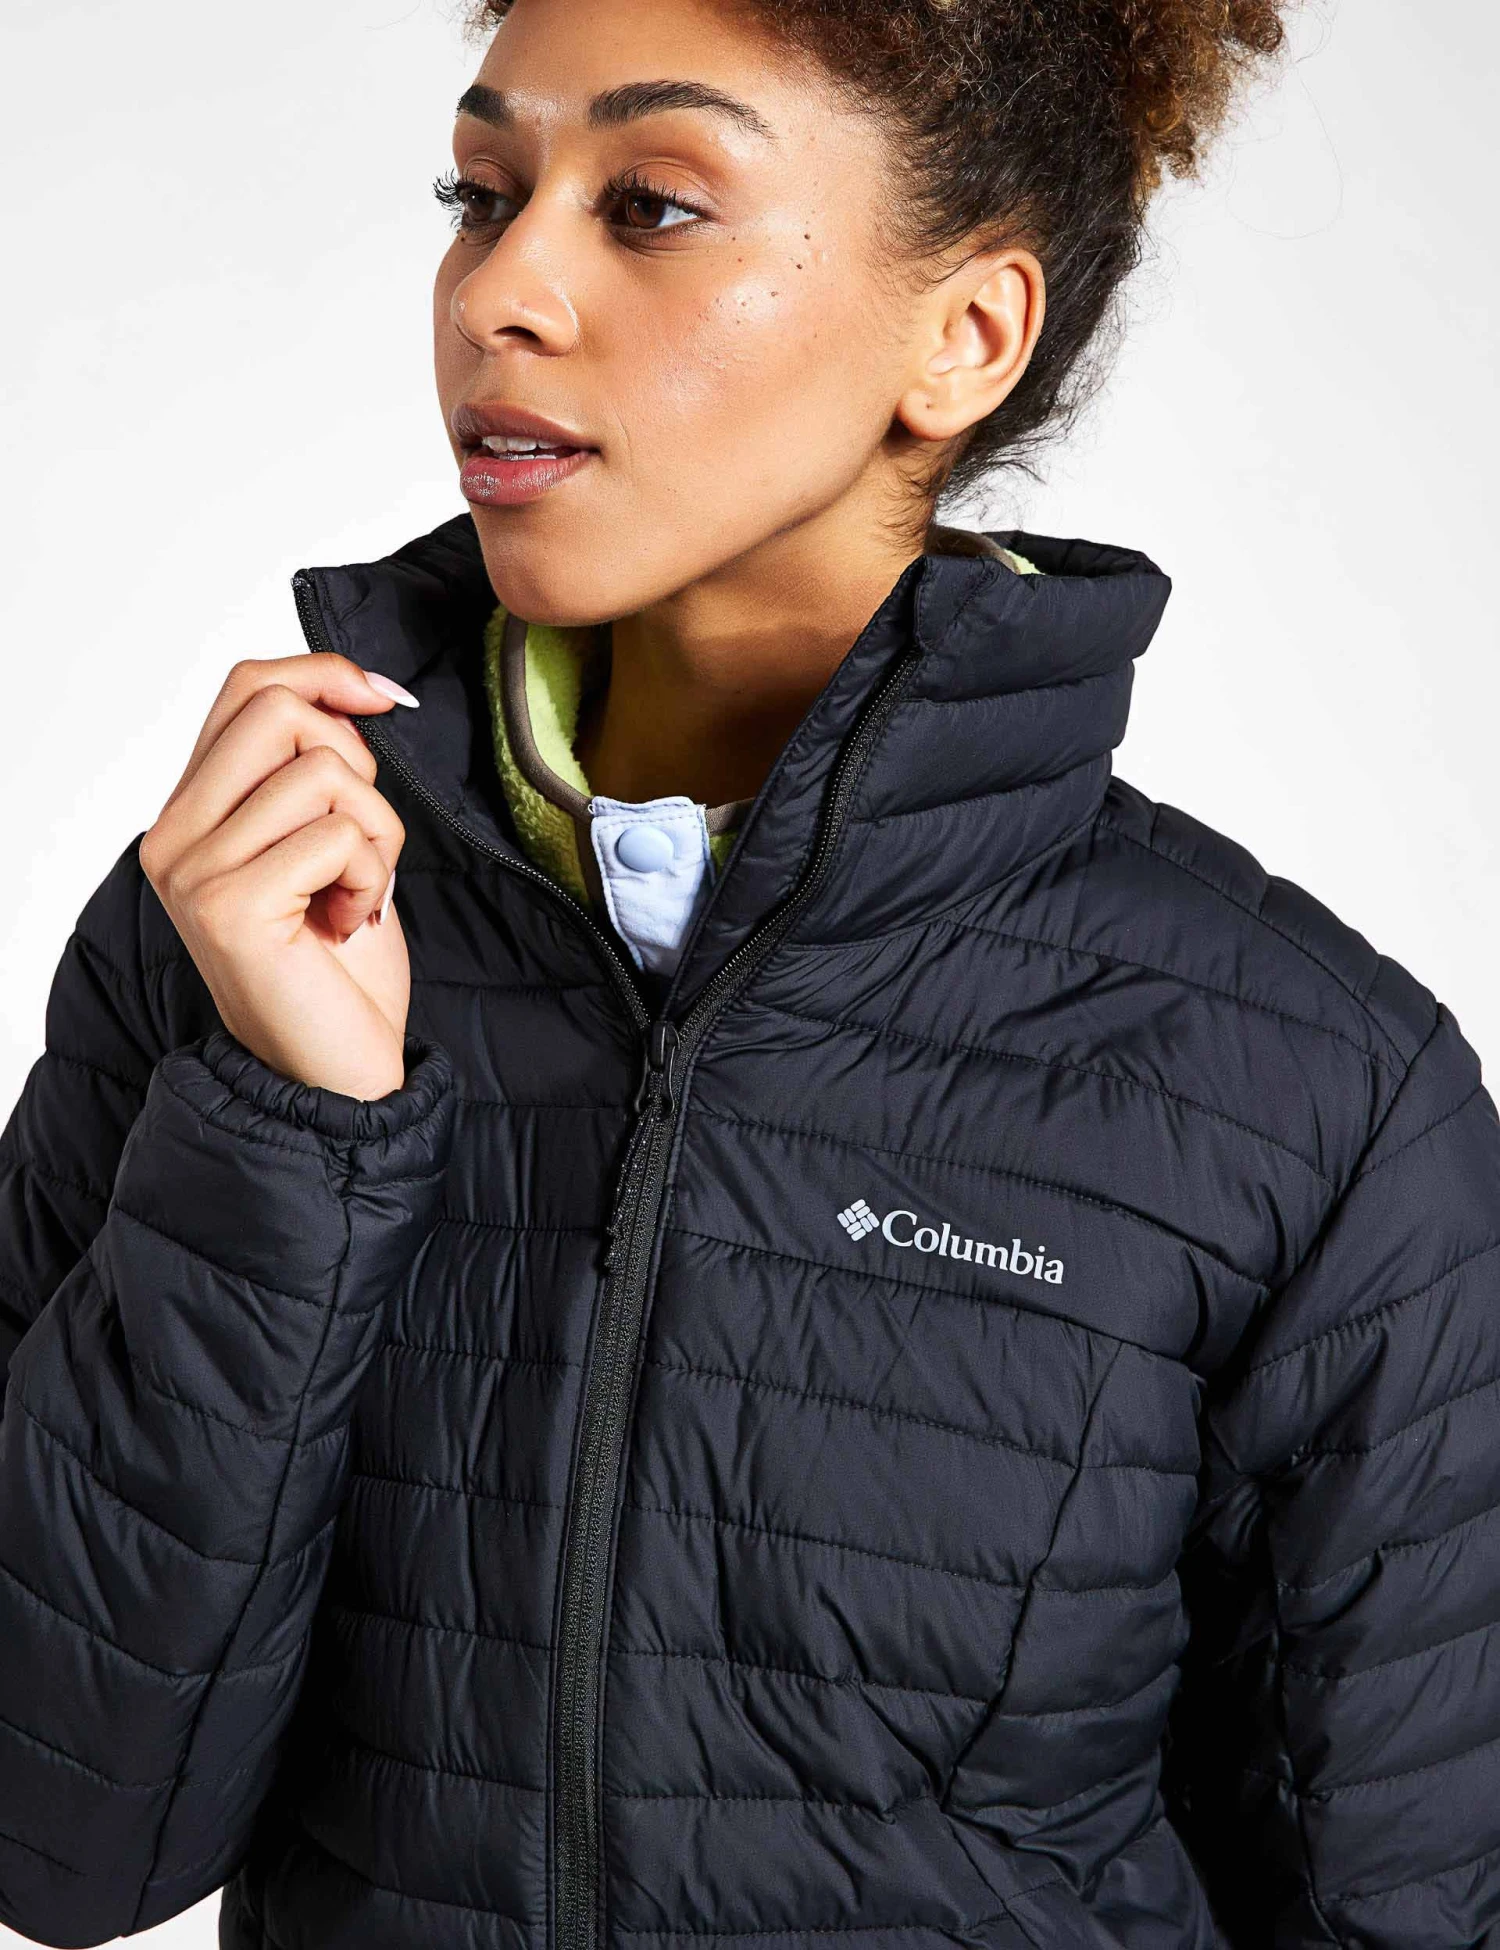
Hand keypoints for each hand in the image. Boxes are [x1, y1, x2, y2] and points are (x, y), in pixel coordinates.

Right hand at [139, 654, 418, 1099]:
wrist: (336, 1070)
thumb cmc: (340, 965)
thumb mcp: (331, 844)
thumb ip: (318, 772)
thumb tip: (360, 689)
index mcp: (192, 812)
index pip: (246, 687)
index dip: (326, 676)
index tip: (385, 702)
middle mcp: (173, 836)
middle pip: (279, 711)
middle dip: (356, 764)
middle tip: (360, 842)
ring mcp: (193, 871)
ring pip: (323, 773)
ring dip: (376, 832)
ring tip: (355, 894)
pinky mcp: (230, 905)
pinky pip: (338, 833)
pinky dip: (371, 874)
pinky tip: (349, 923)